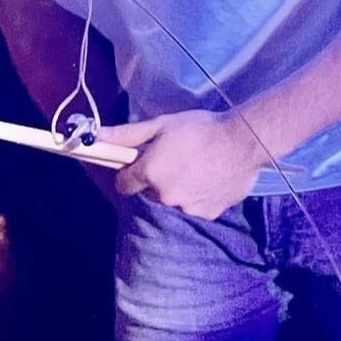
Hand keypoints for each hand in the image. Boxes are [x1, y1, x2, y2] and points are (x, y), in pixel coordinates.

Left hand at [102, 108, 271, 218]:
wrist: (244, 141)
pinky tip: (208, 179)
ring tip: (194, 170)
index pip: (123, 184)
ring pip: (171, 202)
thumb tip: (96, 136)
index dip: (129, 174)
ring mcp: (186, 208)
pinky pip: (192, 208)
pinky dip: (196, 198)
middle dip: (154, 181)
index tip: (139, 165)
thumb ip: (126, 135)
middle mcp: (163, 196)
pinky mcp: (206, 214)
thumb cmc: (200, 129)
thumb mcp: (160, 125)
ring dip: (176, 190)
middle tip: (173, 162)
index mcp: (149, 173)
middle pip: (148, 194)